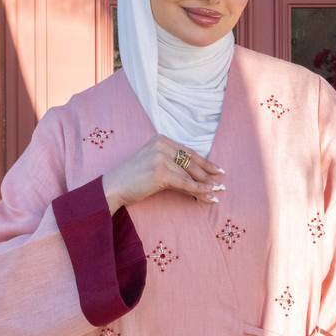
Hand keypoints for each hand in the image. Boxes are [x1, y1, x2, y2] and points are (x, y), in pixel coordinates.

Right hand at [101, 135, 224, 212]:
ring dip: (206, 185)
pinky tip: (208, 195)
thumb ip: (172, 164)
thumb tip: (196, 176)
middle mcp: (162, 145)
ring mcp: (161, 158)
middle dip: (209, 174)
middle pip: (192, 162)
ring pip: (190, 174)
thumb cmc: (132, 178)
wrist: (113, 186)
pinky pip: (186, 184)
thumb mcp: (153, 164)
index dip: (205, 162)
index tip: (217, 170)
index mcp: (161, 140)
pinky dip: (199, 191)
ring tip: (217, 192)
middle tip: (221, 182)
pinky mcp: (161, 173)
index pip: (188, 152)